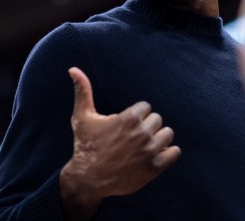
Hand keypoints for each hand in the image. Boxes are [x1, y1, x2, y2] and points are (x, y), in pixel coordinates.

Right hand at [59, 67, 180, 219]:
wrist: (88, 177)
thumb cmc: (85, 144)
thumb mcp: (82, 116)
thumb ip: (83, 91)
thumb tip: (73, 69)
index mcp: (128, 119)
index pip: (146, 107)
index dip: (134, 115)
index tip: (124, 123)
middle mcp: (142, 134)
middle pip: (157, 120)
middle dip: (146, 125)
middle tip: (132, 135)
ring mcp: (150, 151)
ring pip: (167, 134)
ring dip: (158, 137)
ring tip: (143, 143)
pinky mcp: (155, 168)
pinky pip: (174, 153)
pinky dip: (167, 152)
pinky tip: (153, 153)